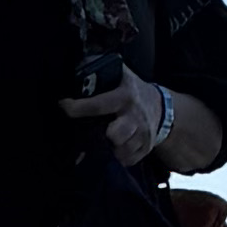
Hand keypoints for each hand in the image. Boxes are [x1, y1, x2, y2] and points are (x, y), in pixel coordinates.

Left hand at [60, 72, 177, 170]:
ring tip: (106, 142)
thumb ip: (102, 69)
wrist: (162, 108)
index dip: (78, 107)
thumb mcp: (122, 75)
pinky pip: (128, 160)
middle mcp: (134, 117)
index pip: (99, 104)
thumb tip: (78, 66)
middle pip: (116, 135)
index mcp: (125, 97)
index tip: (64, 105)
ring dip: (111, 149)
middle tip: (97, 131)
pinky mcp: (145, 148)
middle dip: (104, 136)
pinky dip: (119, 157)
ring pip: (122, 151)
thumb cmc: (133, 91)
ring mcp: (142, 135)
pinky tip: (115, 149)